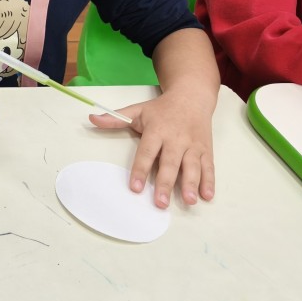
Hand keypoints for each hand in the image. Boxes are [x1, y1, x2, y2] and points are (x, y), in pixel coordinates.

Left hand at [89, 91, 215, 208]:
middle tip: (161, 203)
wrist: (192, 97)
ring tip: (189, 201)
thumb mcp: (137, 110)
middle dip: (166, 183)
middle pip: (170, 163)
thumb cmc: (161, 109)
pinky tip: (207, 196)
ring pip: (192, 167)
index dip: (140, 170)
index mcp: (157, 130)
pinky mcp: (206, 150)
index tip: (135, 188)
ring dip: (191, 184)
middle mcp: (176, 139)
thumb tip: (91, 118)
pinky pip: (208, 167)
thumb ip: (115, 118)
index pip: (147, 152)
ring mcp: (193, 145)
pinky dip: (210, 181)